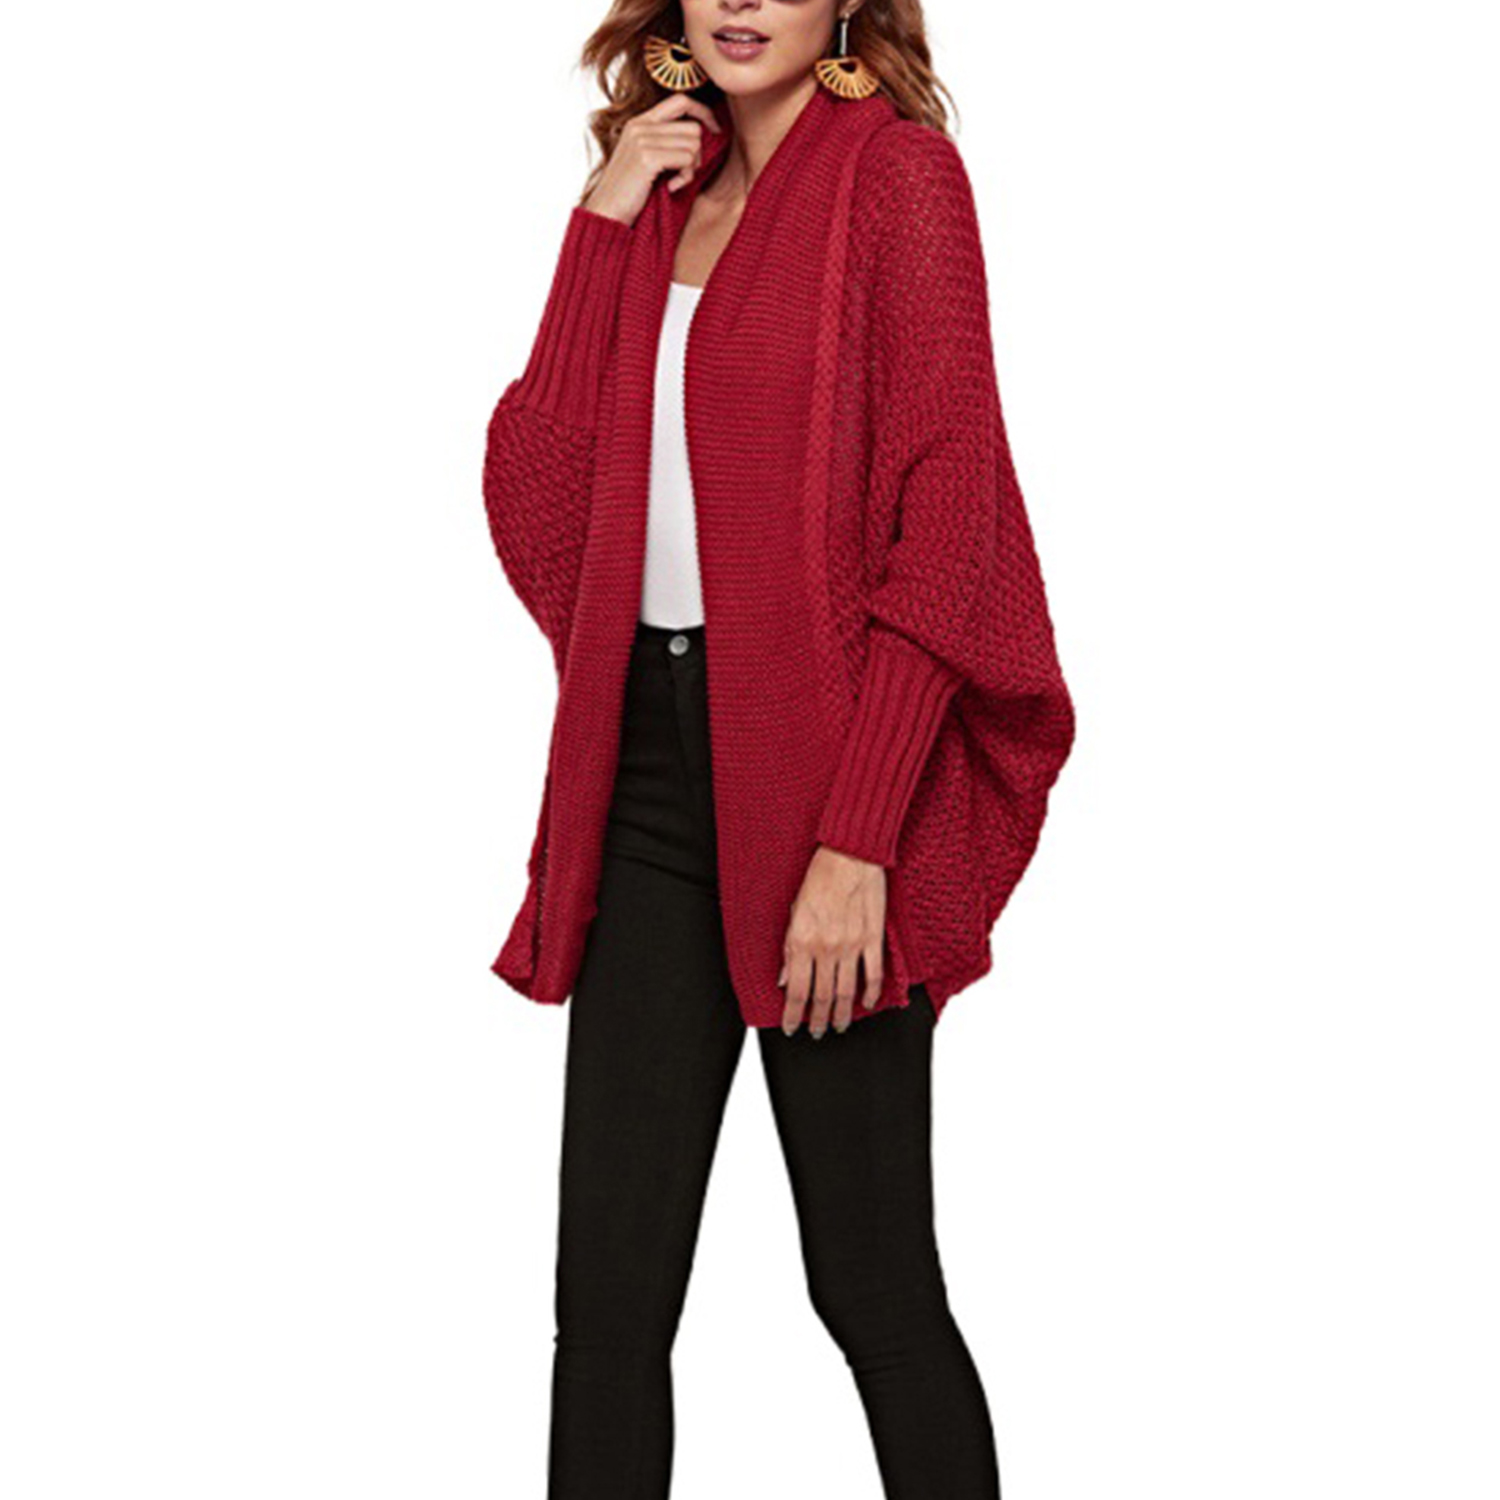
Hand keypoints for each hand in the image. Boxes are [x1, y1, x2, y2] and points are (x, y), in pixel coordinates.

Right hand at [580, 92, 722, 228]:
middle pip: (693, 127)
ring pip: (693, 144)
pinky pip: (686, 159)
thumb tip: (702, 133)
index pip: (681, 101)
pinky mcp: (647, 157)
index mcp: (639, 122)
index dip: (703, 112)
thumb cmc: (630, 192)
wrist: (606, 212)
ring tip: (674, 181)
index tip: (715, 130)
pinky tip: (671, 187)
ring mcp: (642, 140)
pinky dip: (685, 177)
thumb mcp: (645, 158)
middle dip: (697, 153)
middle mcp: (640, 126)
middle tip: (684, 173)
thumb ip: (664, 140)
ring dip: (691, 168)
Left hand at [776, 845, 886, 1037]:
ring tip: (838, 1026)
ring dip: (841, 1013)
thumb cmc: (819, 877)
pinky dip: (871, 993)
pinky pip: (874, 973)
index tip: (790, 1027)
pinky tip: (868, 1004)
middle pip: (822, 996)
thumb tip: (784, 978)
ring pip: (846, 991)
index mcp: (803, 942)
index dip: (793, 1014)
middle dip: (817, 1020)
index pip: (797, 991)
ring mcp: (852, 945)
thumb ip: (789, 949)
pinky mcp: (873, 938)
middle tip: (816, 1033)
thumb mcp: (793, 912)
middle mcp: (827, 948)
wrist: (849, 855)